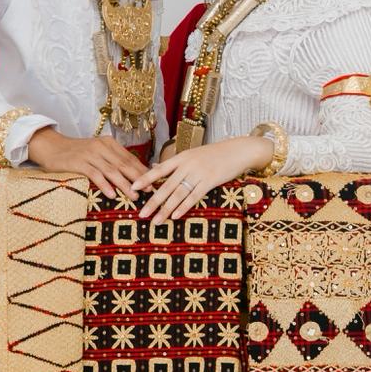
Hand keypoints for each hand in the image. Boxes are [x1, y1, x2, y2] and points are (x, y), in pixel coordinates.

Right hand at [27, 127, 143, 199]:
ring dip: (125, 184)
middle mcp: (102, 146)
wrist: (51, 147)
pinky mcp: (79, 162)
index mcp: (109, 143)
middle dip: (138, 179)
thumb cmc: (76, 153)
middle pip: (124, 164)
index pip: (130, 158)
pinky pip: (95, 174)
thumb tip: (132, 175)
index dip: (142, 171)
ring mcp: (90, 154)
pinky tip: (112, 195)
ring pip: (112, 171)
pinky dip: (105, 185)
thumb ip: (112, 160)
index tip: (154, 182)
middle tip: (150, 191)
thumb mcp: (97, 152)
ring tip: (135, 196)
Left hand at [132, 136, 272, 222]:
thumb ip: (176, 163)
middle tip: (141, 214)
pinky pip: (194, 196)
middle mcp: (187, 165)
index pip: (159, 169)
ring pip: (178, 194)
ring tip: (156, 221)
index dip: (145, 179)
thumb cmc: (215, 154)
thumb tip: (156, 167)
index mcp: (181, 157)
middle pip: (166, 186)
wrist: (238, 150)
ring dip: (166, 209)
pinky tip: (176, 216)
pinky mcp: (210, 181)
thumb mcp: (193, 154)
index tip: (133, 188)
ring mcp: (199, 173)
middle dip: (152, 201)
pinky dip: (184, 207)